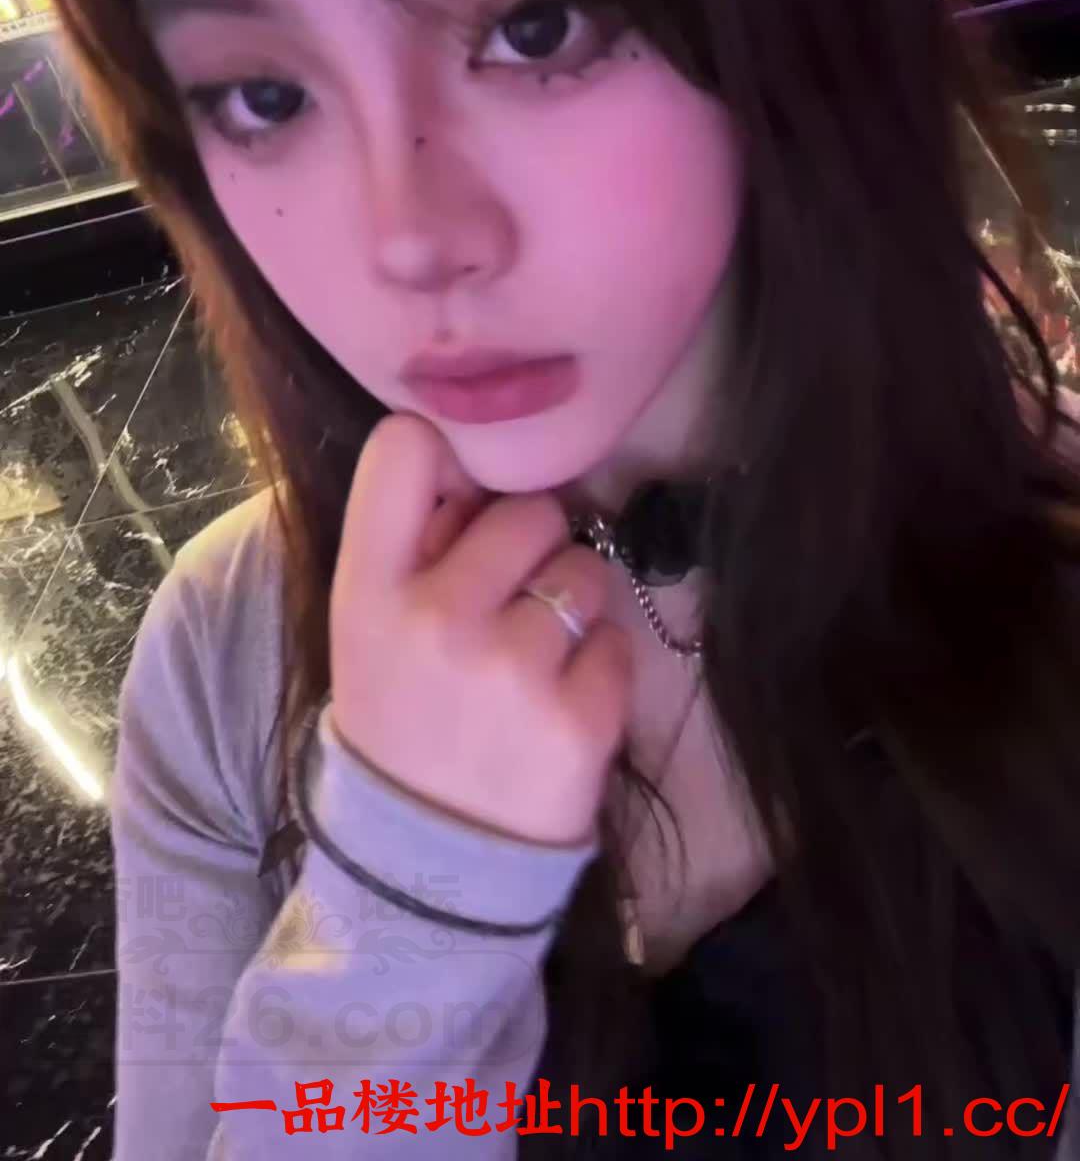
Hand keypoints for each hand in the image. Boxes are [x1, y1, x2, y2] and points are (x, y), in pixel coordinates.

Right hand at [329, 413, 631, 845]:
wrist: (426, 863)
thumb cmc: (401, 721)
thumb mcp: (367, 629)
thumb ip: (409, 545)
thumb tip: (479, 474)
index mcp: (368, 589)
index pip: (406, 448)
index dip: (447, 458)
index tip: (461, 500)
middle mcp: (438, 617)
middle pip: (529, 507)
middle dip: (530, 548)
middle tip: (505, 607)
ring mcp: (513, 668)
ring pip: (586, 570)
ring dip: (572, 606)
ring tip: (532, 662)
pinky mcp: (580, 718)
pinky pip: (619, 640)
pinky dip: (599, 669)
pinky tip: (558, 707)